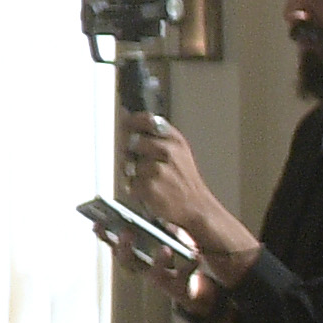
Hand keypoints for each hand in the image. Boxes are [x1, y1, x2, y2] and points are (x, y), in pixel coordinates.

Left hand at [124, 107, 260, 276]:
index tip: (127, 125)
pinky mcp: (150, 186)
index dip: (132, 121)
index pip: (147, 119)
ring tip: (152, 181)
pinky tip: (151, 192)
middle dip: (131, 153)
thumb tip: (124, 115)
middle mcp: (168, 151)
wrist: (198, 207)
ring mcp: (158, 169)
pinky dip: (136, 188)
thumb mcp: (178, 152)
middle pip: (132, 141)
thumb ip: (156, 136)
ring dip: (134, 174)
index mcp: (176, 140)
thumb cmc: (184, 180)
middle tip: (143, 164)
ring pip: (128, 164)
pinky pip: (129, 182)